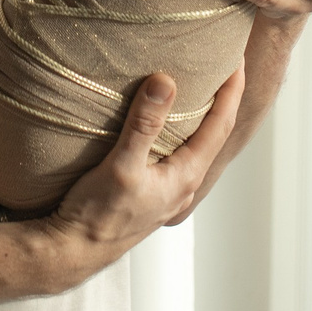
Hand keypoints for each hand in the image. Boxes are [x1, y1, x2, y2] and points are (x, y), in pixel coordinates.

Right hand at [29, 64, 246, 284]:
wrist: (74, 251)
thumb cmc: (97, 214)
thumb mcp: (121, 165)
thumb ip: (144, 124)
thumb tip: (165, 81)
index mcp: (186, 176)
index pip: (220, 124)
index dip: (231, 90)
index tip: (238, 59)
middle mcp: (184, 185)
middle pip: (214, 134)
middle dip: (224, 99)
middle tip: (225, 65)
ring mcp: (169, 191)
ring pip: (196, 145)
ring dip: (203, 115)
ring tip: (202, 87)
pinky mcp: (152, 192)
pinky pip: (177, 154)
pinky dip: (181, 131)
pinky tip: (167, 125)